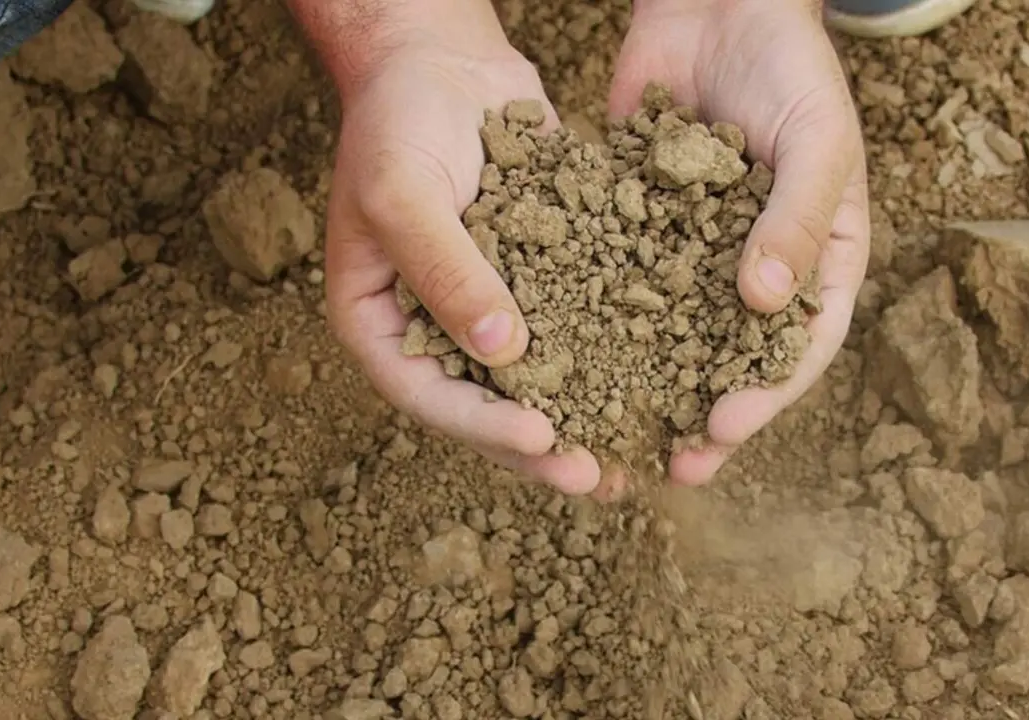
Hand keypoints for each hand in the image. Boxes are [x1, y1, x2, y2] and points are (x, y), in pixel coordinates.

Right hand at [288, 0, 600, 494]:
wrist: (439, 60)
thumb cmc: (399, 119)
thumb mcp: (405, 192)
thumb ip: (447, 271)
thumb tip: (503, 353)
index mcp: (378, 322)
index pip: (426, 394)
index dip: (483, 423)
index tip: (544, 438)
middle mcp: (430, 328)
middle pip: (482, 406)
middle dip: (539, 445)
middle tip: (596, 477)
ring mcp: (481, 309)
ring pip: (529, 383)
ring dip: (577, 418)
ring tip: (629, 459)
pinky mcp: (530, 283)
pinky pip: (565, 331)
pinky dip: (600, 359)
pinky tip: (650, 383)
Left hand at [609, 0, 871, 485]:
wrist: (719, 4)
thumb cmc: (790, 66)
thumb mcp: (816, 139)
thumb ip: (797, 217)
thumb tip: (763, 302)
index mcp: (820, 258)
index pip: (802, 345)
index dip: (767, 392)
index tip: (725, 427)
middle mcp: (760, 268)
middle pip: (738, 360)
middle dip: (709, 414)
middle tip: (676, 466)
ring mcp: (699, 253)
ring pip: (679, 336)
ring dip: (654, 386)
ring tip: (620, 432)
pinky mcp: (643, 230)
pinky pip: (628, 285)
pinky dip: (607, 324)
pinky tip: (575, 360)